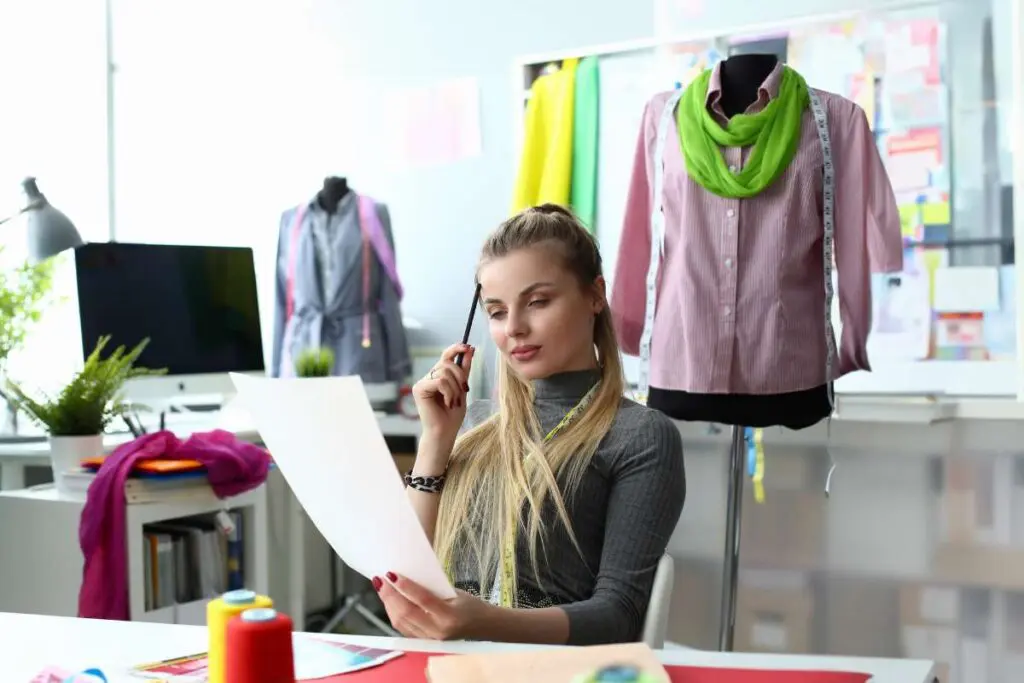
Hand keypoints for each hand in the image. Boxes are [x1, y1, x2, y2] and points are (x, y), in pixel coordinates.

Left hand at [373, 572, 493, 640]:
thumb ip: (433, 589)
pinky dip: (394, 614)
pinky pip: (404, 628)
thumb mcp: (456, 593)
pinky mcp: (426, 642)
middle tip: (380, 579)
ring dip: (388, 604)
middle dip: (390, 595)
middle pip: (406, 613)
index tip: (391, 574)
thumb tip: (408, 577)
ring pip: (401, 622)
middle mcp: (438, 630)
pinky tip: (390, 603)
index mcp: (449, 615)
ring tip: (382, 588)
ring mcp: (431, 639)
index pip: (422, 599)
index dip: (405, 586)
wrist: (485, 628)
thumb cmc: (472, 606)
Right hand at [412, 343, 473, 440]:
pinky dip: (449, 392)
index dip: (456, 348)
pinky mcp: (419, 389)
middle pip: (447, 363)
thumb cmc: (453, 414)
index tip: (469, 347)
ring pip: (445, 372)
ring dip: (455, 388)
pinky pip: (440, 381)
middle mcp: (428, 377)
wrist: (445, 432)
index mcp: (437, 376)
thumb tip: (470, 349)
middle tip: (465, 390)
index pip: (446, 356)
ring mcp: (422, 382)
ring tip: (454, 402)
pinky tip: (448, 403)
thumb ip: (464, 370)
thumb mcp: (462, 388)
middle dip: (460, 376)